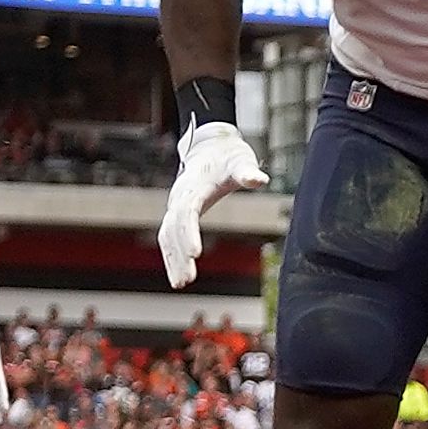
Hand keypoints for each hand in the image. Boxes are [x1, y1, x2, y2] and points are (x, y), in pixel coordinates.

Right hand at [157, 121, 269, 288]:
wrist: (210, 146)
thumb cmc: (228, 156)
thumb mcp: (240, 161)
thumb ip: (248, 172)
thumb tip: (259, 179)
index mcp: (193, 187)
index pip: (187, 213)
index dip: (189, 233)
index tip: (195, 254)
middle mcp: (179, 197)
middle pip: (173, 229)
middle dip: (179, 254)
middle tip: (187, 279)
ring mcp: (175, 205)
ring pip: (167, 235)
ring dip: (172, 259)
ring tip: (181, 283)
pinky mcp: (177, 212)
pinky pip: (169, 236)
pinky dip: (171, 255)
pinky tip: (178, 275)